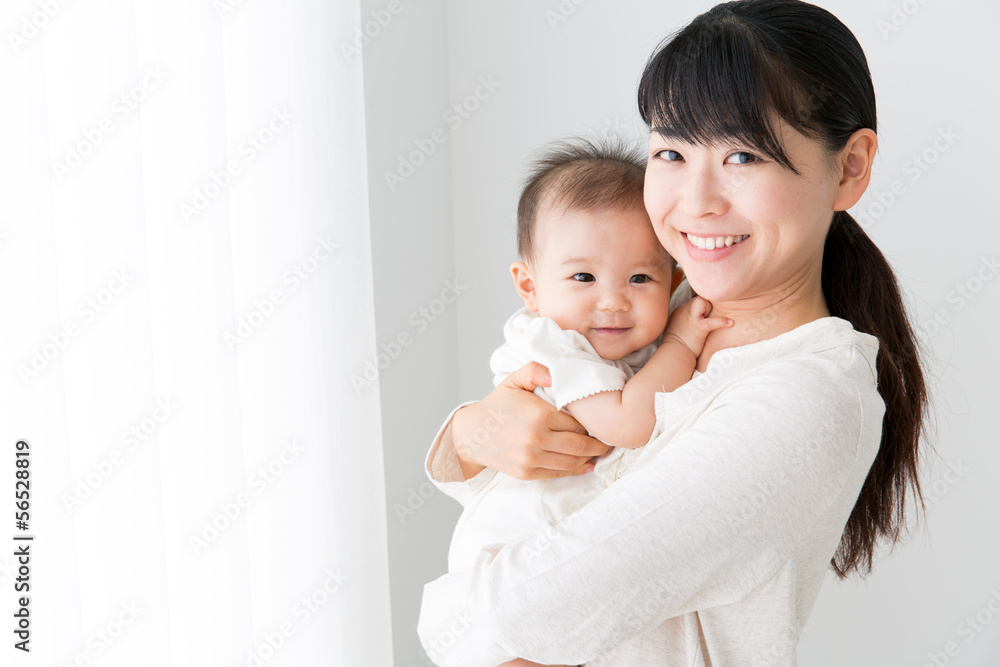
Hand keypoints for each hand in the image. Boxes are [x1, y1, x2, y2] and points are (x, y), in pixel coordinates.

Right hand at [452, 362, 610, 480]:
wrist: (472, 434)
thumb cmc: (497, 406)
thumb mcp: (514, 380)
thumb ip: (537, 370)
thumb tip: (559, 372)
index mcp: (539, 414)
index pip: (577, 422)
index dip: (590, 422)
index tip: (598, 421)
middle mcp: (537, 438)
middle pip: (581, 444)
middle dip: (599, 444)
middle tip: (609, 441)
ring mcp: (532, 458)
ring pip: (573, 461)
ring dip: (591, 458)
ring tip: (600, 452)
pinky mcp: (528, 472)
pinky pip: (559, 473)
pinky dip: (576, 470)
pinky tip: (586, 464)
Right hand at [663, 296, 732, 357]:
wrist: (674, 355)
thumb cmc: (676, 347)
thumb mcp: (676, 330)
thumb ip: (683, 323)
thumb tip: (691, 324)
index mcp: (678, 312)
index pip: (692, 302)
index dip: (699, 308)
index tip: (702, 316)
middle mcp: (683, 311)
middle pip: (697, 299)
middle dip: (704, 305)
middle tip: (706, 317)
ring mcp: (691, 319)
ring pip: (701, 302)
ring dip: (708, 307)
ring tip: (709, 318)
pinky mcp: (699, 328)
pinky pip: (712, 321)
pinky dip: (722, 321)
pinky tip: (730, 323)